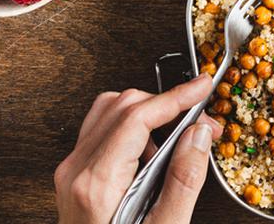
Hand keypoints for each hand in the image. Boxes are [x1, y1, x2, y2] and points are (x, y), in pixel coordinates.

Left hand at [55, 74, 221, 223]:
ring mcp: (71, 172)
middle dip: (167, 105)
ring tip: (177, 139)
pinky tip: (151, 154)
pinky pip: (101, 131)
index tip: (201, 89)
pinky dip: (130, 128)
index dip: (174, 97)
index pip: (136, 117)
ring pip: (108, 111)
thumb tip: (199, 136)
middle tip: (202, 123)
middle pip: (122, 106)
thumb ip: (183, 182)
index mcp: (97, 183)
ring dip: (147, 113)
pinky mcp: (74, 176)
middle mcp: (76, 172)